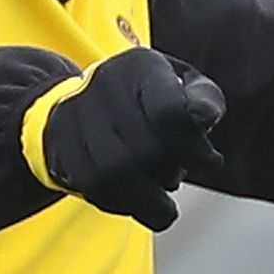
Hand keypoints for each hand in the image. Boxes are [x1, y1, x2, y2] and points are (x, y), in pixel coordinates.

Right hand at [42, 48, 224, 230]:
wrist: (90, 98)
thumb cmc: (153, 96)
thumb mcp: (185, 86)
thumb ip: (204, 100)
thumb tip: (205, 116)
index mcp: (142, 66)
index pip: (169, 113)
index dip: (194, 148)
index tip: (211, 161)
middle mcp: (105, 83)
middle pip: (143, 149)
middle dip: (170, 174)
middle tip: (180, 176)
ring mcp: (78, 114)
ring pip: (113, 173)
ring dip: (147, 201)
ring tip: (164, 207)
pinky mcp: (62, 144)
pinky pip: (92, 186)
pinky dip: (122, 204)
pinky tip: (137, 202)